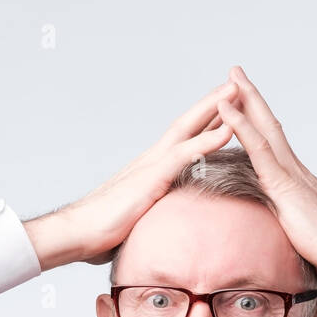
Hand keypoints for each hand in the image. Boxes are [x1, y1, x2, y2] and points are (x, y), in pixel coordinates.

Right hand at [24, 81, 238, 269]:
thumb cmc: (102, 231)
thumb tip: (167, 226)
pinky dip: (208, 139)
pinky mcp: (151, 177)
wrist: (78, 233)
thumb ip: (155, 213)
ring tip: (238, 91)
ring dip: (215, 108)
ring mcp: (151, 164)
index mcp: (152, 169)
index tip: (227, 109)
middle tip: (237, 83)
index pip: (183, 139)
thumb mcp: (139, 219)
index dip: (205, 122)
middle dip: (213, 103)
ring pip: (188, 128)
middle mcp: (152, 159)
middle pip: (188, 123)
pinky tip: (229, 129)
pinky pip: (185, 153)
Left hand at [216, 65, 316, 277]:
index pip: (273, 142)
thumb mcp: (301, 233)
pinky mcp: (284, 183)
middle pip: (269, 125)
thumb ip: (289, 222)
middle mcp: (295, 169)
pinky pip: (258, 148)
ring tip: (231, 77)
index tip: (245, 101)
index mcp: (296, 179)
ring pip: (264, 128)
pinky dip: (241, 125)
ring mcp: (290, 173)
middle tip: (236, 73)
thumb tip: (281, 226)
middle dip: (252, 98)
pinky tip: (226, 109)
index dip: (259, 121)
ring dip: (246, 100)